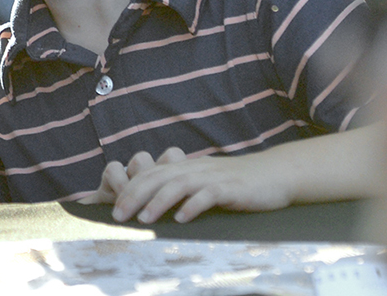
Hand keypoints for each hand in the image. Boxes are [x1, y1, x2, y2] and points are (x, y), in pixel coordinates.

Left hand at [94, 147, 293, 222]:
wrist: (273, 173)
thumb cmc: (235, 182)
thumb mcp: (204, 181)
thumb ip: (182, 187)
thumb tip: (155, 204)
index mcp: (184, 167)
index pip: (149, 175)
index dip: (129, 190)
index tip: (112, 208)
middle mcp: (193, 168)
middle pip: (156, 178)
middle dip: (134, 196)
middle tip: (118, 216)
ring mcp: (212, 177)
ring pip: (178, 185)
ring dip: (158, 202)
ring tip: (144, 220)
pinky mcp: (230, 188)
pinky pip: (208, 195)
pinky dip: (193, 206)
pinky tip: (182, 220)